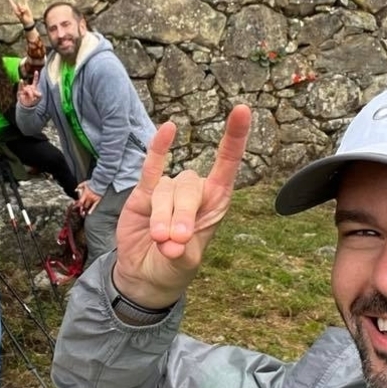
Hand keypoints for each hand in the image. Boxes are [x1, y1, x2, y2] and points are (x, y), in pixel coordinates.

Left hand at [7, 0, 34, 28]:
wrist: (28, 21)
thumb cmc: (23, 19)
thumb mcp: (20, 15)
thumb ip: (20, 9)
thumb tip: (22, 6)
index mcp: (15, 10)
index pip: (12, 4)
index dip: (10, 0)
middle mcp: (18, 8)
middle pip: (19, 4)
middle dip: (21, 8)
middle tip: (21, 12)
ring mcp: (22, 7)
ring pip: (23, 5)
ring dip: (24, 9)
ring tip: (24, 13)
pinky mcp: (26, 7)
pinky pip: (25, 2)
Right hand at [17, 72, 41, 107]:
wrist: (26, 105)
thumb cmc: (33, 101)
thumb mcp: (38, 98)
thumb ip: (39, 95)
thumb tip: (36, 92)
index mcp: (33, 87)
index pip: (35, 81)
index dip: (35, 76)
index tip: (36, 71)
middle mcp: (28, 87)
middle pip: (31, 87)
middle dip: (33, 93)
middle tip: (34, 98)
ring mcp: (24, 89)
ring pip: (28, 89)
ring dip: (30, 94)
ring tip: (31, 98)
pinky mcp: (20, 91)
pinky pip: (20, 87)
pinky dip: (21, 84)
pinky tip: (21, 81)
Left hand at [76, 182, 101, 214]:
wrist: (99, 183)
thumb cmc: (92, 183)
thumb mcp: (84, 183)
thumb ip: (79, 186)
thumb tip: (75, 190)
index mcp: (85, 194)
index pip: (80, 202)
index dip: (77, 205)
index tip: (75, 207)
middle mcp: (89, 198)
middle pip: (84, 205)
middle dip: (81, 209)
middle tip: (79, 212)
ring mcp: (93, 200)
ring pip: (88, 207)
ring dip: (85, 210)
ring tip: (83, 214)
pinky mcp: (98, 200)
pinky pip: (94, 206)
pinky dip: (91, 210)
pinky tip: (89, 213)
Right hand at [112, 105, 250, 309]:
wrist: (145, 277)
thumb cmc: (173, 267)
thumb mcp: (185, 265)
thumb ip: (181, 251)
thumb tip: (170, 240)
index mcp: (214, 205)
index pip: (227, 166)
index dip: (234, 138)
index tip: (243, 110)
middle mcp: (194, 193)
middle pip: (190, 187)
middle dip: (183, 214)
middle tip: (175, 242)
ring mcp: (168, 192)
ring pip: (166, 190)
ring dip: (163, 216)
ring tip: (160, 241)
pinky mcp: (143, 194)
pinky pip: (151, 168)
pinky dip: (158, 149)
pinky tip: (168, 130)